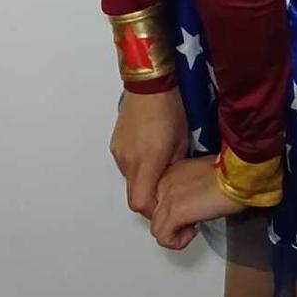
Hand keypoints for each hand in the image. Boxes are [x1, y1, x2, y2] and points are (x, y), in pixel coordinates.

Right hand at [109, 85, 189, 219]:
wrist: (149, 84)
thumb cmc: (171, 111)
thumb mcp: (181, 143)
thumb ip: (173, 170)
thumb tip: (170, 186)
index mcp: (146, 162)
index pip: (141, 203)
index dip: (154, 211)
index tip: (167, 207)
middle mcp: (128, 161)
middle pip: (133, 195)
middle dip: (149, 199)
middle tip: (165, 191)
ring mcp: (119, 152)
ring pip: (129, 180)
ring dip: (143, 180)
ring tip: (159, 166)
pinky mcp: (115, 144)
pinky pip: (125, 165)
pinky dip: (136, 167)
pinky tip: (149, 152)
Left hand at [150, 154, 247, 249]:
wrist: (238, 176)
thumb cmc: (231, 175)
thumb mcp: (204, 176)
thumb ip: (190, 187)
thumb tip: (191, 204)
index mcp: (172, 172)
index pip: (158, 201)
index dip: (175, 212)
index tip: (192, 212)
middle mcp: (164, 183)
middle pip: (155, 215)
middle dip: (173, 223)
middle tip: (193, 221)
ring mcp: (167, 198)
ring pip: (157, 228)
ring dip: (176, 234)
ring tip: (194, 227)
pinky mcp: (174, 213)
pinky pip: (164, 238)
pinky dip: (178, 242)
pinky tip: (194, 232)